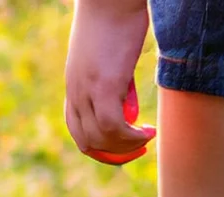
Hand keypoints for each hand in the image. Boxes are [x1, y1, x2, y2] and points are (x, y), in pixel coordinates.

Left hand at [64, 0, 155, 164]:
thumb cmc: (115, 16)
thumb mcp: (106, 54)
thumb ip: (108, 77)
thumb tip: (124, 93)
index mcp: (75, 85)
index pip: (78, 130)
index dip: (99, 147)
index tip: (121, 147)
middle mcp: (76, 91)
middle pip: (88, 142)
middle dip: (115, 153)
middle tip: (139, 146)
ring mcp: (87, 90)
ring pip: (101, 139)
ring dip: (127, 146)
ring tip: (147, 136)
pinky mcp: (104, 85)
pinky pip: (114, 128)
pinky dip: (132, 137)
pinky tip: (148, 131)